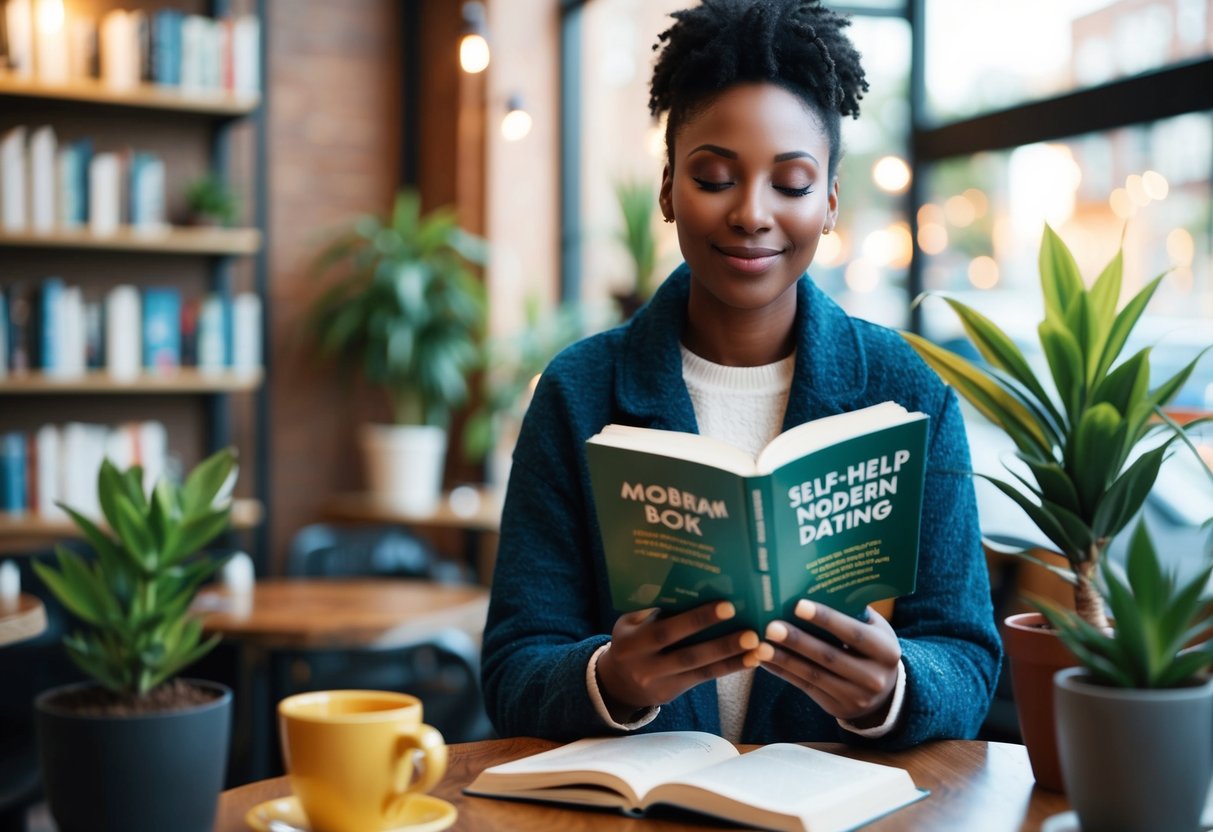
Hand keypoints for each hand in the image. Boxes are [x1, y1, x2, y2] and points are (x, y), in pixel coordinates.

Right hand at [596, 601, 760, 720]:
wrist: (615, 682)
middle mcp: (646, 665)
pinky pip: (704, 679)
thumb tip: (693, 586)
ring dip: (732, 659)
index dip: (696, 620)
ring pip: (701, 670)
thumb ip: (654, 610)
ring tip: (759, 648)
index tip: (726, 606)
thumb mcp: (631, 622)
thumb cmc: (630, 640)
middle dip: (722, 643)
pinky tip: (751, 660)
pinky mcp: (673, 692)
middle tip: (752, 632)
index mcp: (633, 642)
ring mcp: (661, 682)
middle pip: (688, 655)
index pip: (666, 630)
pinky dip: (728, 668)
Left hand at [755, 600, 900, 725]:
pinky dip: (783, 672)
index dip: (826, 619)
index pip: (854, 633)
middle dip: (798, 641)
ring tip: (762, 645)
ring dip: (784, 659)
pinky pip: (805, 687)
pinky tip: (765, 660)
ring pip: (813, 674)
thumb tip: (819, 587)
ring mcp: (855, 696)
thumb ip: (854, 613)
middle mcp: (873, 676)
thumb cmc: (872, 650)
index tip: (799, 606)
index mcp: (886, 650)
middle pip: (830, 656)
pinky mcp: (836, 706)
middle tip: (771, 626)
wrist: (885, 695)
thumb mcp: (875, 631)